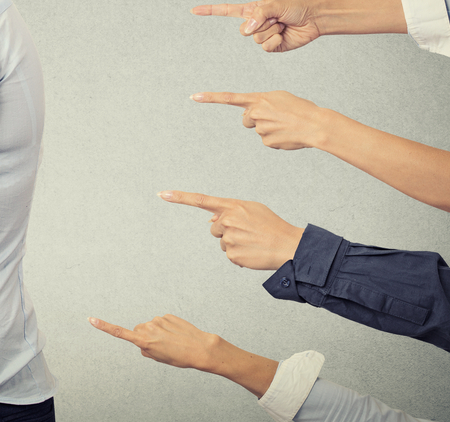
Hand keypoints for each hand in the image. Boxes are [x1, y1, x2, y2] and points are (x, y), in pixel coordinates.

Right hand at [88, 314, 218, 369]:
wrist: (199, 348)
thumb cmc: (179, 357)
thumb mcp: (158, 358)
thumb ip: (146, 349)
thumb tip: (142, 341)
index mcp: (143, 341)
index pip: (119, 333)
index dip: (104, 327)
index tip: (91, 319)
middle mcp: (148, 328)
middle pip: (138, 330)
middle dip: (145, 337)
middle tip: (160, 347)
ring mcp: (158, 320)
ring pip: (151, 326)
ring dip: (158, 333)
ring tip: (172, 342)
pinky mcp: (168, 315)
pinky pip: (162, 322)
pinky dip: (167, 328)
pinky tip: (177, 335)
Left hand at [159, 191, 302, 269]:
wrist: (288, 245)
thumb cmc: (271, 226)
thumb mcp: (252, 209)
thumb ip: (230, 210)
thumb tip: (210, 219)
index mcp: (232, 206)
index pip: (201, 200)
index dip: (180, 197)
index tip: (162, 194)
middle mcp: (227, 220)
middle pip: (214, 228)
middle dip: (226, 231)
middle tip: (247, 233)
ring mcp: (228, 238)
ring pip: (221, 242)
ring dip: (233, 243)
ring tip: (252, 242)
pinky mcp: (231, 255)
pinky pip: (229, 255)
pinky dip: (239, 256)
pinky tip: (252, 252)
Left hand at [191, 90, 329, 149]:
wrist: (315, 124)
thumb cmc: (300, 108)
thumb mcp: (279, 97)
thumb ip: (261, 102)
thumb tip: (248, 114)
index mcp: (258, 98)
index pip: (229, 97)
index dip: (210, 97)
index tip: (193, 97)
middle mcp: (255, 113)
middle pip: (246, 119)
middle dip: (256, 119)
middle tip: (275, 117)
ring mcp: (260, 129)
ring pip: (258, 130)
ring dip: (269, 129)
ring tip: (286, 125)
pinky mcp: (266, 142)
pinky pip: (266, 141)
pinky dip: (275, 139)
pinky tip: (287, 135)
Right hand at [192, 0, 322, 52]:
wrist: (312, 20)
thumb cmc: (295, 7)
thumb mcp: (275, 5)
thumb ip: (259, 15)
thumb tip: (247, 29)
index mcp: (252, 10)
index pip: (226, 11)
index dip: (210, 11)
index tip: (194, 10)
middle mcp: (255, 24)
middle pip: (243, 31)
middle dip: (260, 25)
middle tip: (276, 19)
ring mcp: (262, 36)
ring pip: (256, 40)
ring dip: (271, 33)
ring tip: (282, 26)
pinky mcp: (271, 47)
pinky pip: (266, 48)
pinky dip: (276, 42)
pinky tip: (284, 36)